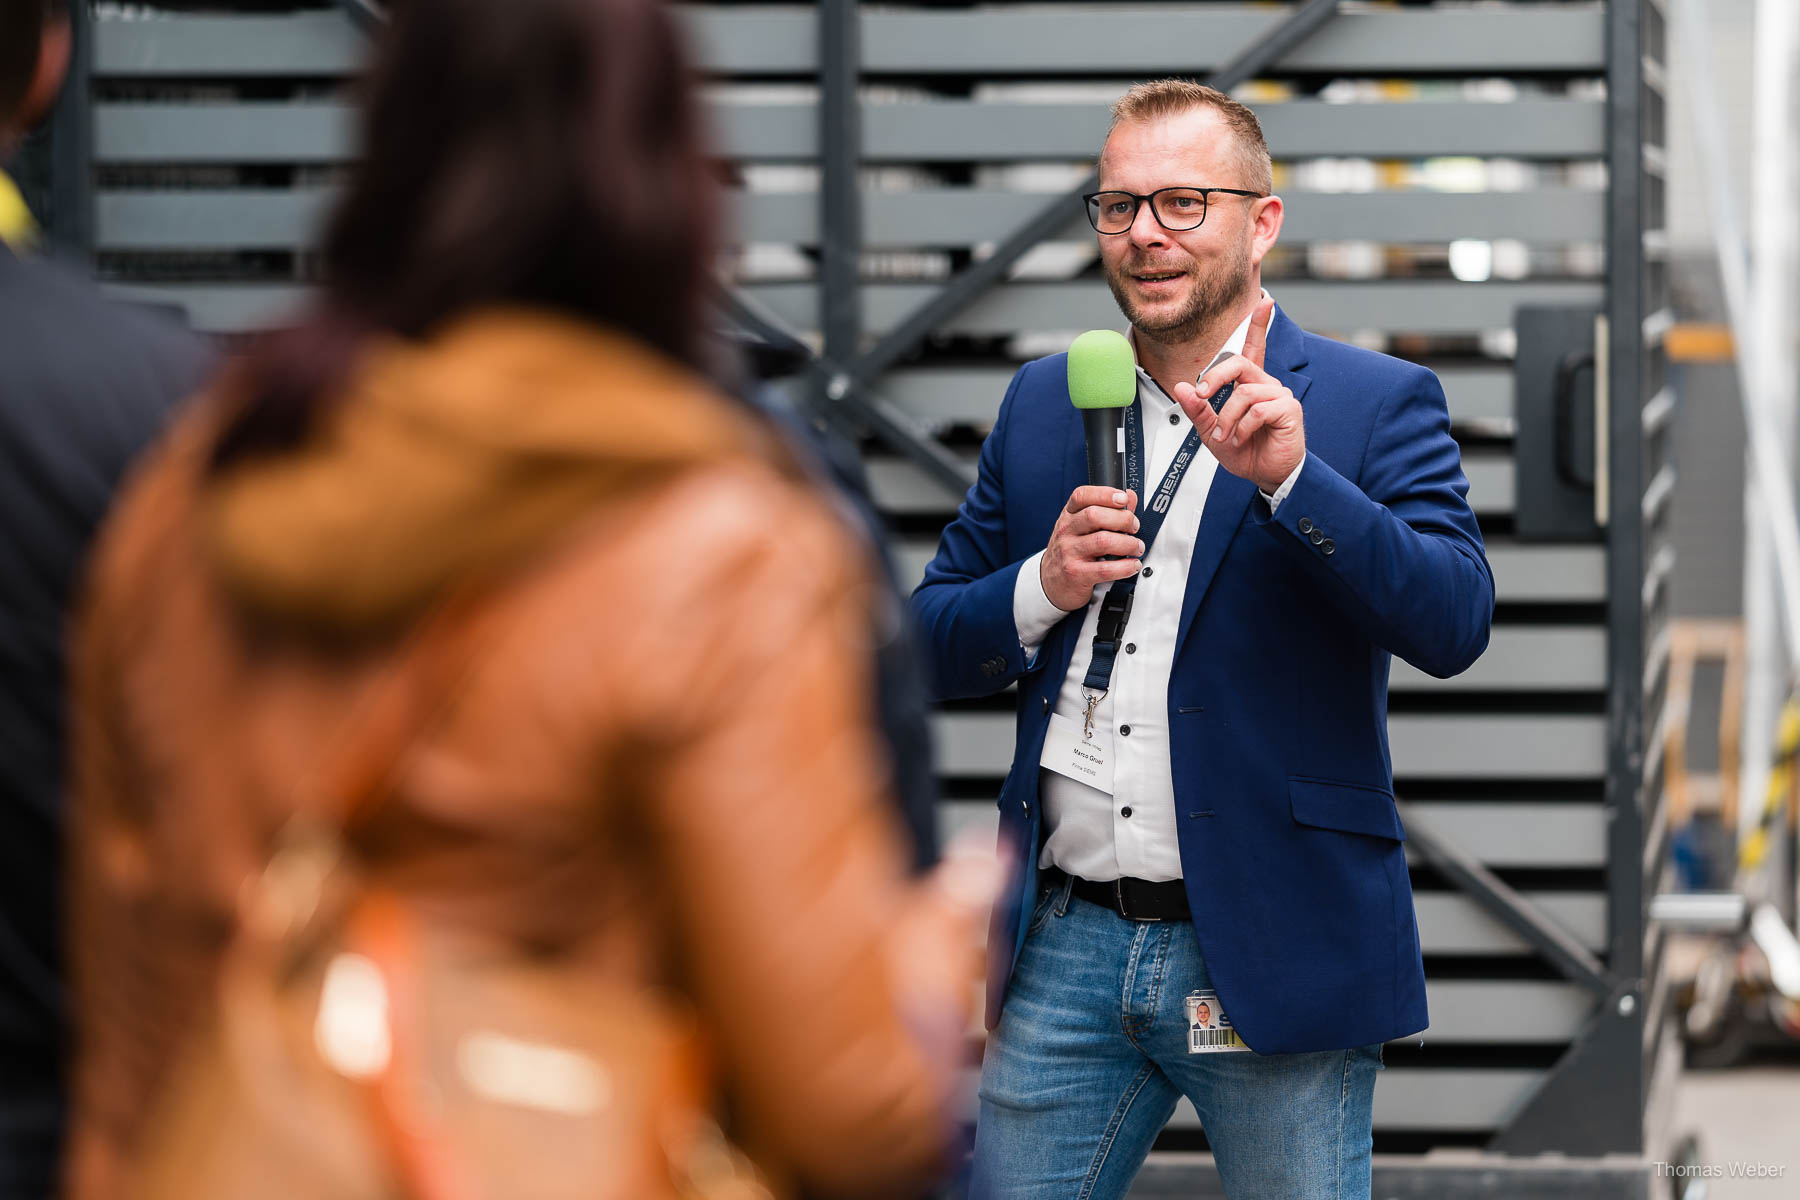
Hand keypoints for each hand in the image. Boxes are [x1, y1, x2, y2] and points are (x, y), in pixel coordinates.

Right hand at [1040, 486, 1143, 611]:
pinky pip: (1105, 569)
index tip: (1123, 499)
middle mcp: (1066, 531)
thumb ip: (1107, 511)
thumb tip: (1130, 497)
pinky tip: (1132, 565)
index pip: (1082, 496)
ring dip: (1128, 543)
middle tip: (1134, 527)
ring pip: (1103, 541)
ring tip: (1136, 547)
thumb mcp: (1082, 528)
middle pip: (1094, 515)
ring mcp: (1069, 553)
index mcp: (1068, 516)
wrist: (1051, 583)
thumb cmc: (1070, 553)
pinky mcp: (1076, 574)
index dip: (1104, 494)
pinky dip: (1125, 567)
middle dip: (1123, 519)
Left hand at [1172, 296, 1304, 493]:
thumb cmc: (1245, 451)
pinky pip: (1258, 409)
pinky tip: (1242, 438)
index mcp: (1249, 384)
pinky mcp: (1289, 410)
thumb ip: (1197, 410)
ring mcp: (1280, 395)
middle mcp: (1266, 384)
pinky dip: (1243, 427)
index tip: (1266, 301)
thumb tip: (1181, 387)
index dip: (1259, 324)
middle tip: (1202, 395)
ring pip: (1244, 392)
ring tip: (1226, 437)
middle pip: (1238, 362)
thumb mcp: (1211, 432)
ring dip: (1227, 418)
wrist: (1265, 476)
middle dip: (1214, 377)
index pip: (1253, 348)